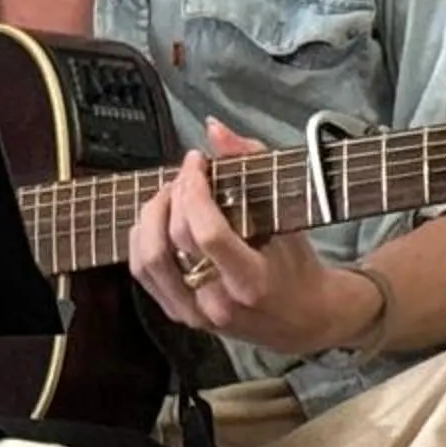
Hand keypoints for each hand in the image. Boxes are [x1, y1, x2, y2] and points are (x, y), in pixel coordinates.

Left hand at [128, 118, 370, 356]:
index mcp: (252, 283)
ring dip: (152, 215)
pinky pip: (143, 273)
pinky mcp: (179, 315)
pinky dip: (142, 238)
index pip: (208, 234)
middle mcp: (219, 304)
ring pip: (149, 259)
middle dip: (176, 193)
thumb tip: (214, 128)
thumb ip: (251, 165)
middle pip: (177, 240)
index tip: (197, 161)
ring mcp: (195, 314)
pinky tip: (157, 219)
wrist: (303, 318)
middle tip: (187, 173)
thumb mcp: (287, 216)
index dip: (194, 189)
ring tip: (170, 194)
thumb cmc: (297, 265)